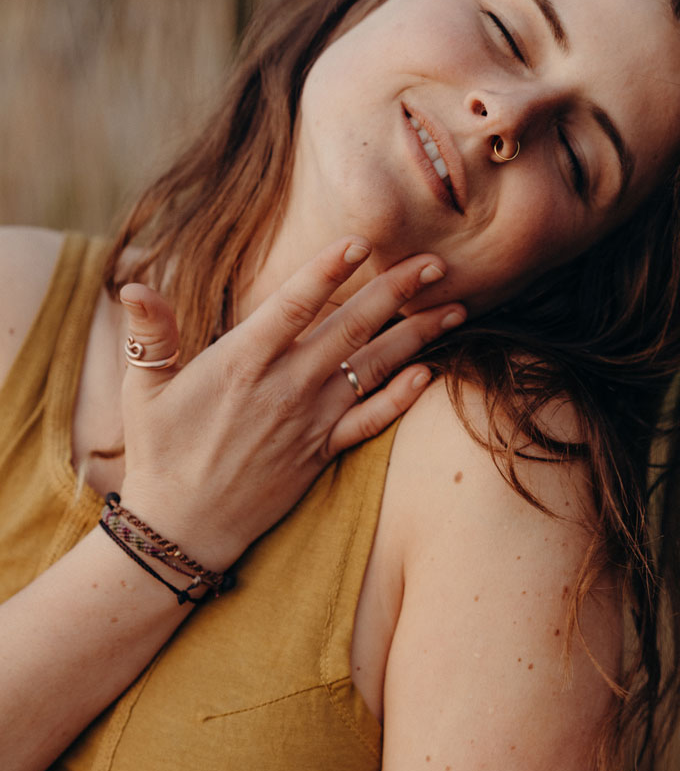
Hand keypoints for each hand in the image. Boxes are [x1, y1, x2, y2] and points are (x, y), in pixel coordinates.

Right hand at [116, 238, 464, 568]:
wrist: (183, 528)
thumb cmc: (161, 451)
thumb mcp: (144, 388)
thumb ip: (150, 333)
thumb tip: (133, 284)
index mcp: (242, 361)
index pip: (294, 304)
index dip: (329, 271)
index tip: (363, 242)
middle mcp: (285, 386)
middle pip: (351, 328)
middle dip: (397, 292)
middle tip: (437, 263)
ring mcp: (310, 420)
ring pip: (372, 368)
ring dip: (416, 336)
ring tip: (455, 309)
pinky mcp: (322, 452)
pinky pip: (370, 422)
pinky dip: (401, 399)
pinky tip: (430, 376)